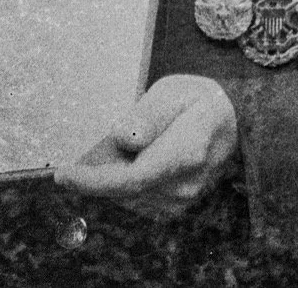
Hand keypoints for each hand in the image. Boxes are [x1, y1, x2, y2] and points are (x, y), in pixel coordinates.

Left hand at [55, 74, 238, 217]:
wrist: (234, 120)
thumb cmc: (199, 100)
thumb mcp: (172, 91)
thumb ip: (147, 115)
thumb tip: (122, 138)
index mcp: (186, 152)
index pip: (132, 179)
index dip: (94, 182)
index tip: (63, 174)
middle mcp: (186, 184)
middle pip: (125, 192)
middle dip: (98, 176)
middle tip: (87, 154)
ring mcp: (184, 199)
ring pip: (129, 200)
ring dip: (110, 182)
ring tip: (115, 155)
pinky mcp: (178, 206)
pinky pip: (139, 202)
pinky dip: (124, 188)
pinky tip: (128, 166)